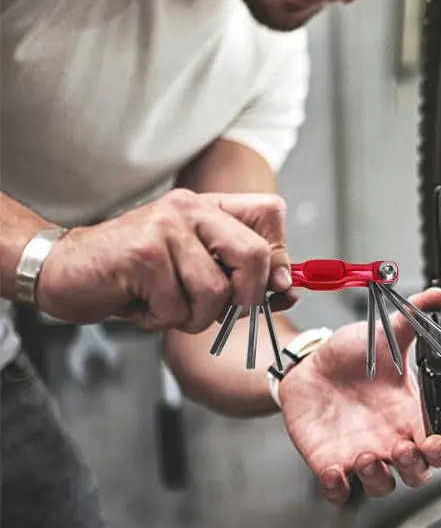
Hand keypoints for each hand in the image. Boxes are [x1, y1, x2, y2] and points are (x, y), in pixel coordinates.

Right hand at [37, 188, 292, 331]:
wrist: (65, 270)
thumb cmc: (137, 277)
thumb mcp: (197, 272)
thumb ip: (243, 277)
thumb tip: (289, 290)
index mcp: (209, 208)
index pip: (272, 212)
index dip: (279, 256)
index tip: (267, 288)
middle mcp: (190, 208)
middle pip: (255, 255)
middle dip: (245, 299)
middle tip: (216, 311)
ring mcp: (165, 227)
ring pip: (216, 293)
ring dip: (194, 318)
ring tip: (166, 306)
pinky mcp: (143, 254)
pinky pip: (179, 308)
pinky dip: (163, 320)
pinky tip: (141, 304)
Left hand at [280, 287, 440, 505]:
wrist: (310, 365)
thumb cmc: (352, 356)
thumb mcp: (384, 336)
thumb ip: (413, 319)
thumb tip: (438, 295)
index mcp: (407, 414)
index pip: (436, 445)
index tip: (437, 443)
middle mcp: (389, 439)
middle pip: (415, 475)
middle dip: (414, 470)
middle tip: (403, 450)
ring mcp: (360, 453)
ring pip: (381, 487)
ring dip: (377, 479)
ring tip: (366, 455)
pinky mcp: (330, 461)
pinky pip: (339, 491)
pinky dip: (338, 489)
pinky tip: (334, 472)